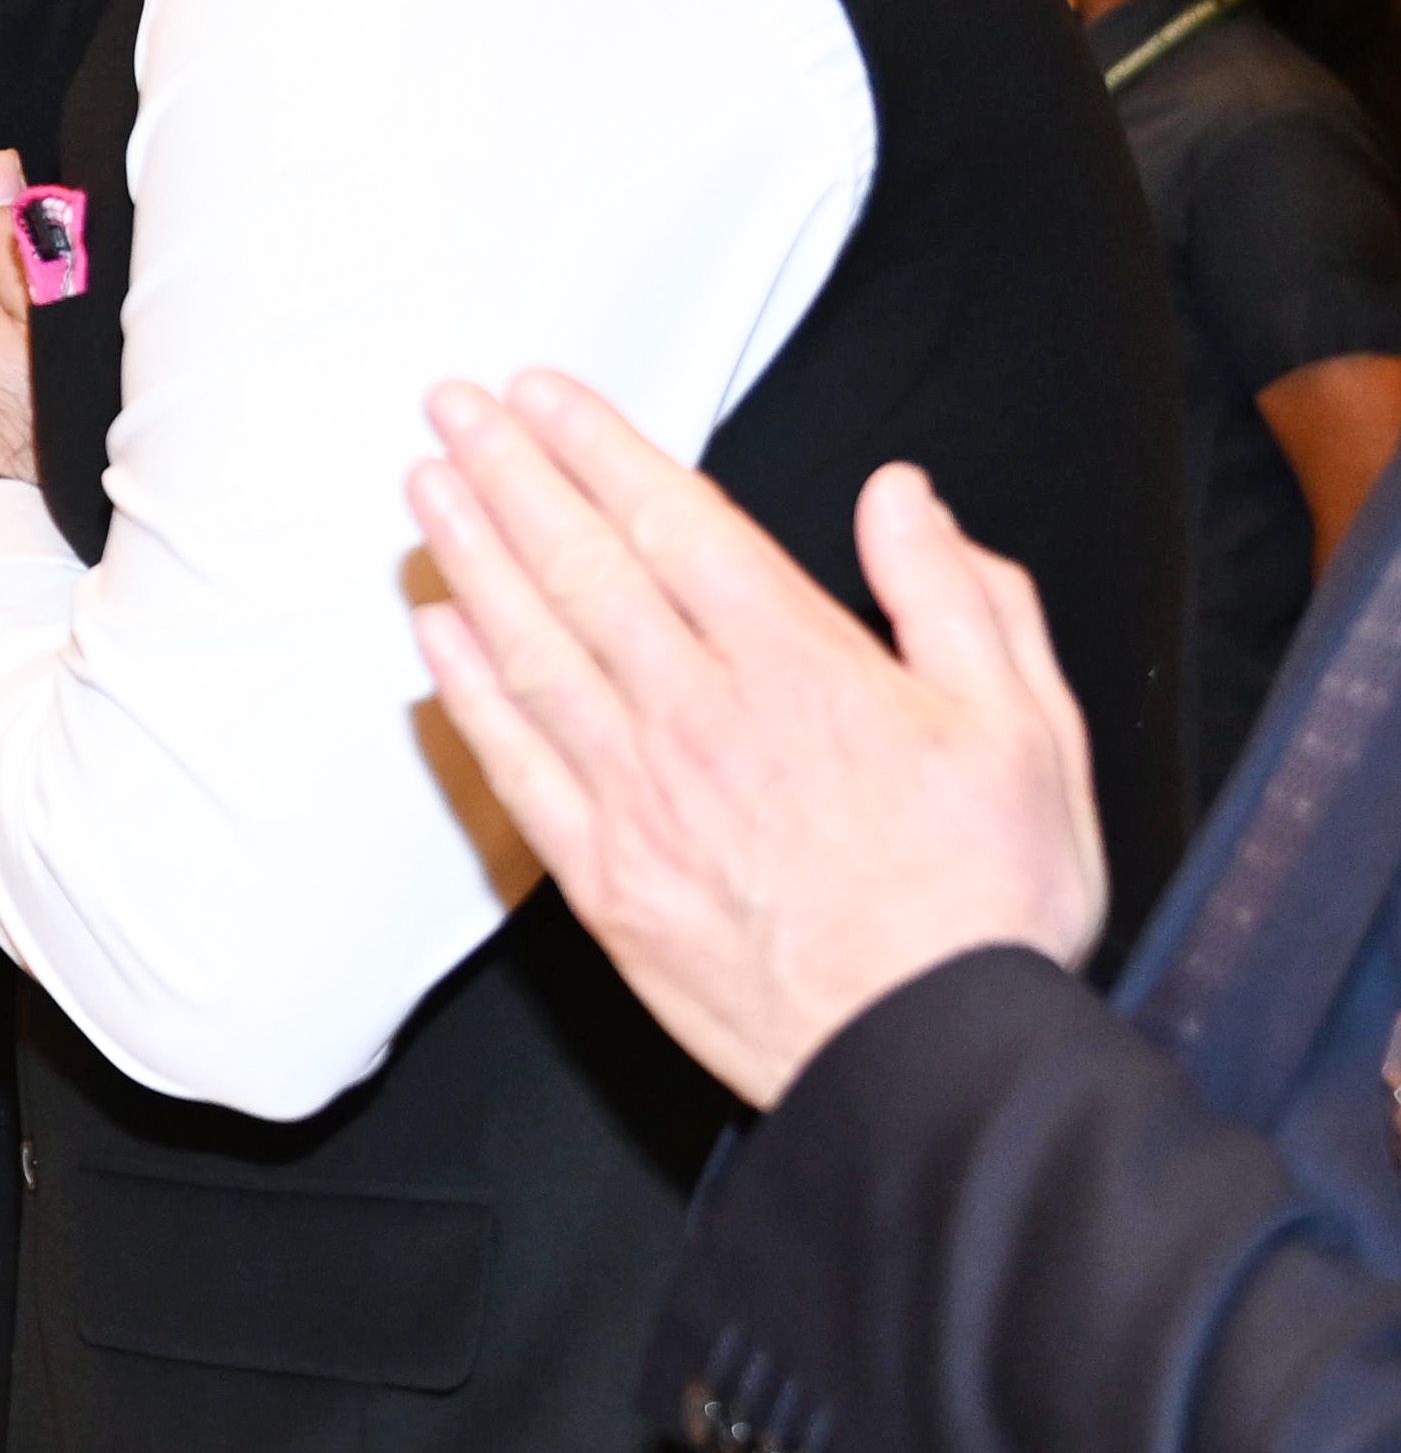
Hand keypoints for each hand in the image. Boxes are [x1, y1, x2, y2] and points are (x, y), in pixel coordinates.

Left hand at [402, 370, 1108, 1109]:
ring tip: (427, 489)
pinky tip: (435, 637)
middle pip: (584, 567)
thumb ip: (959, 598)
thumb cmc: (985, 902)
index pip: (675, 523)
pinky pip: (517, 764)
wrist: (931, 1056)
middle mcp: (703, 717)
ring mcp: (642, 796)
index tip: (543, 396)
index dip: (598, 448)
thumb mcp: (1025, 729)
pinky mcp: (605, 876)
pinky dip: (467, 692)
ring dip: (472, 558)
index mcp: (803, 668)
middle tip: (455, 409)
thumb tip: (903, 499)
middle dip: (511, 475)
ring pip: (533, 649)